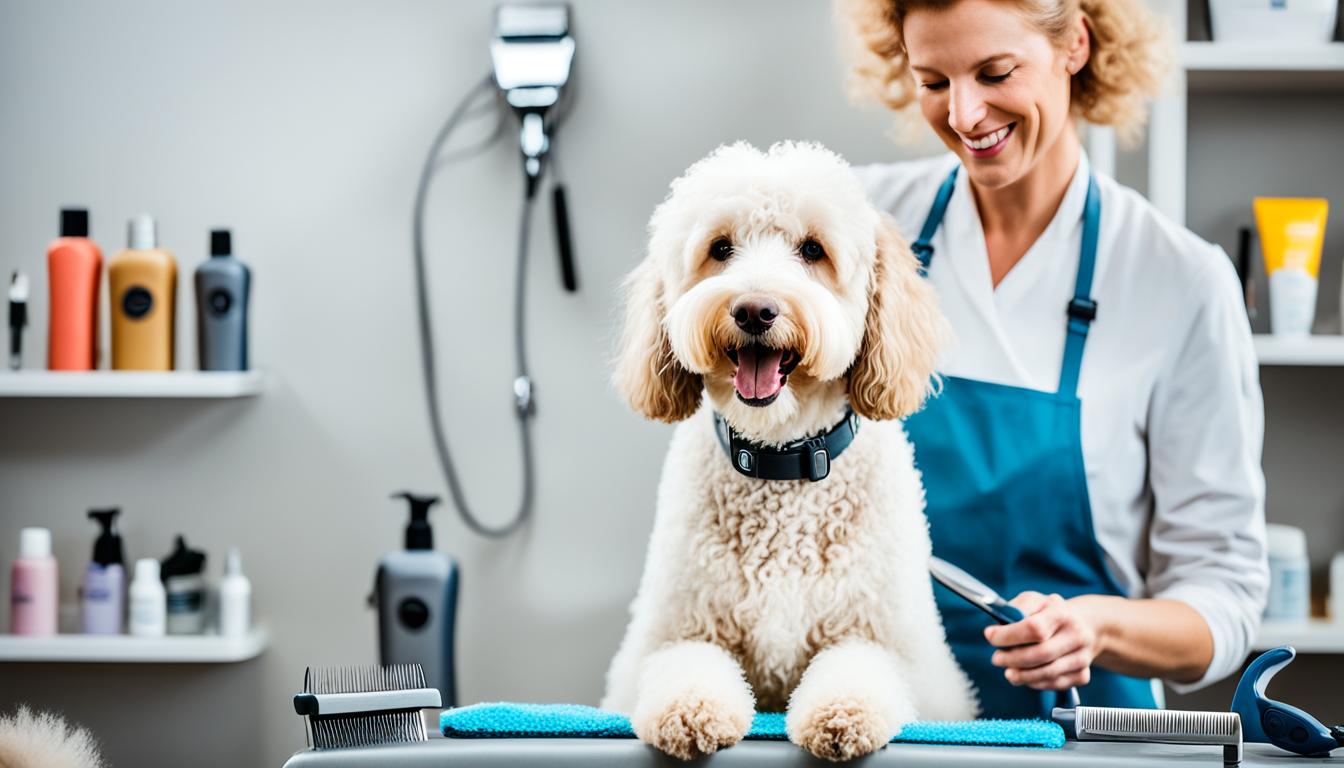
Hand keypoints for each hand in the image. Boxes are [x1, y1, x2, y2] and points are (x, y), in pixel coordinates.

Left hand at [983, 592, 1108, 690]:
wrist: (1083, 625)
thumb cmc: (1049, 612)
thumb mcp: (1033, 601)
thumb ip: (1014, 610)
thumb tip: (995, 629)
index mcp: (1061, 612)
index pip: (1034, 628)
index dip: (1008, 635)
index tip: (990, 636)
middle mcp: (1077, 635)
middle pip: (1040, 654)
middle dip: (1012, 659)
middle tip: (996, 659)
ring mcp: (1083, 656)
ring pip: (1048, 673)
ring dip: (1022, 675)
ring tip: (1008, 671)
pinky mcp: (1083, 675)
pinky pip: (1055, 684)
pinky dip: (1036, 683)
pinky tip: (1025, 676)